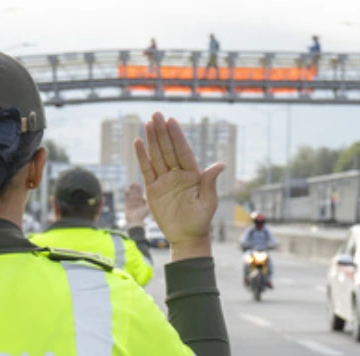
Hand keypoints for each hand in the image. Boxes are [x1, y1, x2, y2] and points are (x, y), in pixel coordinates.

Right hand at [124, 183, 149, 227]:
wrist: (135, 221)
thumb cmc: (142, 215)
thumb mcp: (147, 208)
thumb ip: (149, 202)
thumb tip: (155, 196)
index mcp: (142, 201)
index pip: (141, 192)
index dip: (139, 188)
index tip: (138, 184)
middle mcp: (137, 201)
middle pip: (136, 192)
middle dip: (135, 187)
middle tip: (134, 183)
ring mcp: (132, 202)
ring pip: (131, 193)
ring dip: (130, 189)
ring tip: (130, 185)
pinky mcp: (127, 204)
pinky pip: (126, 197)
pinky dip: (126, 193)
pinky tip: (127, 189)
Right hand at [134, 113, 224, 260]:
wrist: (186, 237)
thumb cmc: (200, 220)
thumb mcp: (208, 201)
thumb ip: (210, 182)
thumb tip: (220, 164)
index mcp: (193, 174)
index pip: (183, 151)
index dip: (177, 137)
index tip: (172, 121)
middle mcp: (178, 174)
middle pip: (168, 149)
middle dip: (163, 132)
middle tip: (156, 115)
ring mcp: (164, 180)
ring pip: (157, 156)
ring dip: (152, 140)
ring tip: (148, 123)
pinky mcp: (153, 189)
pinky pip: (147, 170)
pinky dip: (142, 156)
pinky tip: (139, 142)